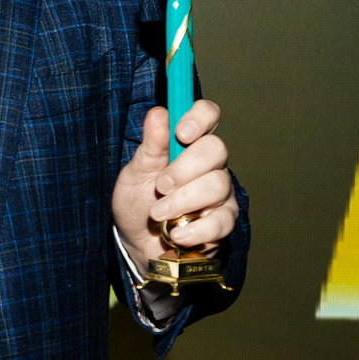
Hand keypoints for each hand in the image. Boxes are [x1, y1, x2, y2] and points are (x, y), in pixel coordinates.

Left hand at [111, 99, 235, 276]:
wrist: (138, 245)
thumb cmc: (138, 203)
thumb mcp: (135, 175)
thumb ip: (150, 147)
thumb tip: (158, 114)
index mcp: (188, 144)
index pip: (207, 115)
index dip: (200, 117)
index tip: (181, 133)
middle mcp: (210, 164)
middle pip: (216, 150)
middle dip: (184, 169)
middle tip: (159, 186)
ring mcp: (220, 193)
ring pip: (217, 185)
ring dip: (182, 201)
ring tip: (157, 214)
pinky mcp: (223, 222)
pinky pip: (221, 221)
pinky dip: (196, 229)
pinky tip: (176, 235)